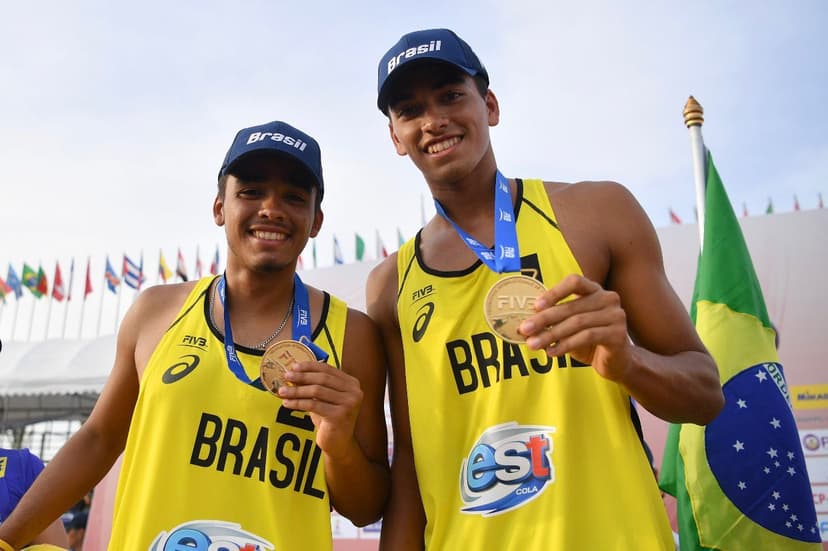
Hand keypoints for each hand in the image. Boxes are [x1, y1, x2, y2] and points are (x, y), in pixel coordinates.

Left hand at [278, 361, 363, 459]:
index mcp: (352, 383)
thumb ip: (314, 385)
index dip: (309, 366)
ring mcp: (349, 404)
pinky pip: (314, 405)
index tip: (294, 366)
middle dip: (302, 376)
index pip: (328, 369)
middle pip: (322, 379)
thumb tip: (293, 373)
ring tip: (282, 391)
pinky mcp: (340, 416)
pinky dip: (298, 403)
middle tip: (286, 376)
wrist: (338, 443)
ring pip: (317, 391)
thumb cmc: (330, 419)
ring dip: (297, 390)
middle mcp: (354, 392)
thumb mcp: (323, 398)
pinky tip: (287, 403)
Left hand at [518, 274, 632, 381]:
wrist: (616, 362)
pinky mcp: (618, 334)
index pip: (574, 282)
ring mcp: (616, 315)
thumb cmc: (589, 341)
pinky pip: (587, 337)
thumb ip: (553, 321)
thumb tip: (524, 324)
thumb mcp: (569, 327)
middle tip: (525, 329)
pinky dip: (566, 345)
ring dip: (551, 334)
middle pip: (571, 306)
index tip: (535, 306)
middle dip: (545, 319)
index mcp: (595, 290)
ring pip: (577, 322)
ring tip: (533, 344)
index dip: (554, 292)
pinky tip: (552, 352)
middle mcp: (608, 298)